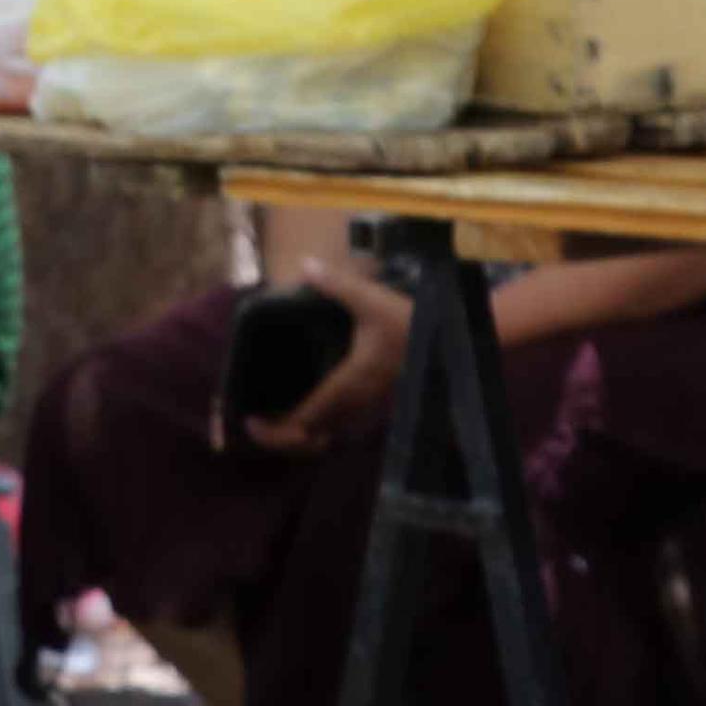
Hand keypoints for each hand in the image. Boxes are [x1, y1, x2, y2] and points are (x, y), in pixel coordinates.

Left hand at [247, 255, 414, 455]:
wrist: (455, 347)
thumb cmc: (412, 324)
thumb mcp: (372, 301)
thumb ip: (336, 284)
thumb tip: (305, 264)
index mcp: (348, 385)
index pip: (305, 423)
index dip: (275, 431)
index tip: (250, 420)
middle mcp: (355, 404)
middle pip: (311, 441)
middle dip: (281, 439)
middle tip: (256, 423)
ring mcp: (367, 409)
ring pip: (327, 437)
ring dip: (298, 436)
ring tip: (273, 418)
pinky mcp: (375, 405)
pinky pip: (339, 427)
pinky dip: (317, 427)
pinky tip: (305, 407)